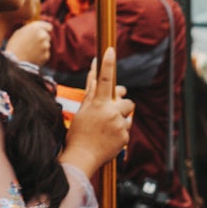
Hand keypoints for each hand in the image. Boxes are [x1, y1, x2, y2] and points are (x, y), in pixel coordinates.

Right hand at [5, 19, 51, 66]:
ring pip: (46, 45)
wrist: (14, 61)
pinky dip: (41, 55)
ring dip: (41, 47)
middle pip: (47, 36)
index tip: (43, 32)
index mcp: (36, 28)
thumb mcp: (20, 32)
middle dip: (42, 39)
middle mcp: (43, 36)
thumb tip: (37, 30)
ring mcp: (45, 46)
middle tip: (33, 44)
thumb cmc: (14, 46)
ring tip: (30, 51)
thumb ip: (31, 29)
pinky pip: (45, 54)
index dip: (45, 29)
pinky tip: (32, 57)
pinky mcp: (46, 56)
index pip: (48, 26)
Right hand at [61, 49, 133, 179]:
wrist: (82, 157)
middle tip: (111, 112)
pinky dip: (120, 132)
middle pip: (126, 100)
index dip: (108, 64)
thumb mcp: (82, 111)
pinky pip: (126, 129)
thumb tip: (93, 73)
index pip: (104, 79)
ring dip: (121, 119)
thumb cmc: (78, 133)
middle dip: (122, 105)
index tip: (110, 50)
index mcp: (97, 104)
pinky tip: (108, 139)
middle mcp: (110, 112)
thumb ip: (91, 92)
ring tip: (107, 129)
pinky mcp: (125, 137)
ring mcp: (119, 125)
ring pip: (128, 116)